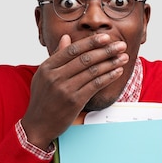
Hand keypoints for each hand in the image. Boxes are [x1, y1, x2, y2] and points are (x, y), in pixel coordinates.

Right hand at [21, 34, 128, 149]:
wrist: (38, 124)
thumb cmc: (43, 99)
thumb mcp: (44, 75)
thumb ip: (57, 56)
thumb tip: (66, 37)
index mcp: (47, 67)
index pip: (73, 49)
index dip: (91, 42)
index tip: (106, 37)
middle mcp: (55, 76)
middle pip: (85, 59)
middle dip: (106, 50)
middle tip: (120, 45)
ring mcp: (65, 89)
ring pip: (93, 71)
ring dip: (111, 63)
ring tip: (123, 57)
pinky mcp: (75, 101)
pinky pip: (95, 85)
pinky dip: (108, 77)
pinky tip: (117, 72)